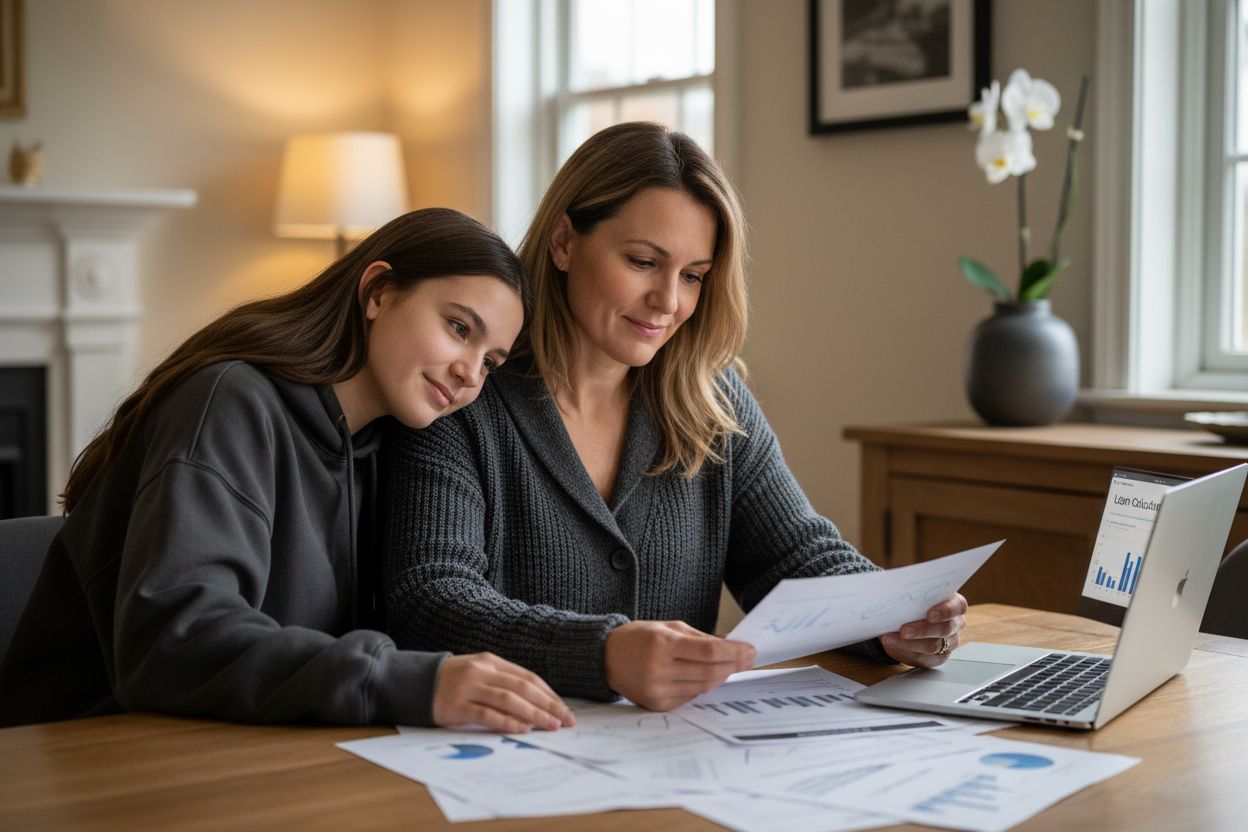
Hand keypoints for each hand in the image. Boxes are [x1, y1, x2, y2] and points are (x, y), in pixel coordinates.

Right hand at [431, 653, 574, 732]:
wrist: (413, 682)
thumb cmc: (452, 681)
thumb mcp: (479, 673)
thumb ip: (502, 682)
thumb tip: (536, 701)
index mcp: (491, 661)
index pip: (527, 677)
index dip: (548, 693)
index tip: (564, 708)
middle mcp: (482, 671)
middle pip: (523, 687)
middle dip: (548, 705)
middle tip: (566, 720)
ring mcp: (469, 687)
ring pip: (509, 699)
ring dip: (534, 713)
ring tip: (551, 726)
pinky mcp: (457, 705)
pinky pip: (487, 714)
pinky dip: (507, 721)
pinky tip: (523, 728)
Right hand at [604, 620, 755, 710]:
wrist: (605, 658)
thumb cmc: (638, 638)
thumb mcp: (668, 627)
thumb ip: (700, 637)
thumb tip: (731, 644)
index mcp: (662, 645)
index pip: (709, 651)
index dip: (734, 652)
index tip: (751, 650)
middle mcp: (659, 670)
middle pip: (709, 672)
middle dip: (734, 665)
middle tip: (749, 659)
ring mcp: (657, 690)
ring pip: (703, 687)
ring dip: (721, 676)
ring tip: (730, 666)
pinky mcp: (657, 705)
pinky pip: (690, 697)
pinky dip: (702, 686)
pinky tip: (708, 676)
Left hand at [880, 593, 967, 667]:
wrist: (906, 620)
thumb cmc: (914, 603)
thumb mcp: (914, 595)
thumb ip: (911, 595)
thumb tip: (894, 595)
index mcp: (954, 603)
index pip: (958, 606)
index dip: (946, 610)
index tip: (930, 614)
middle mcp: (955, 623)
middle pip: (945, 629)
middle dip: (922, 630)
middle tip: (904, 630)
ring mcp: (949, 642)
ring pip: (934, 646)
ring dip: (910, 643)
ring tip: (891, 639)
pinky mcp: (938, 657)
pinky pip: (925, 658)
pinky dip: (907, 652)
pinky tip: (895, 646)